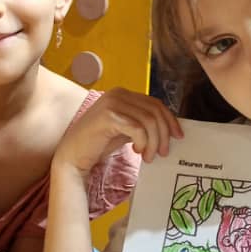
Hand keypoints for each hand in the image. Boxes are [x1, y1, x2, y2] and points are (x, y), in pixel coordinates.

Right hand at [53, 88, 182, 176]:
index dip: (169, 120)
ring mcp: (112, 103)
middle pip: (155, 111)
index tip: (178, 136)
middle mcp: (118, 94)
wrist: (72, 156)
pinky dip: (143, 142)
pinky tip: (137, 152)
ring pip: (149, 120)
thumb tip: (167, 128)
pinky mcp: (108, 116)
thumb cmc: (98, 144)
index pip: (155, 103)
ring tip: (149, 157)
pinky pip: (137, 128)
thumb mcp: (125, 130)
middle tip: (163, 153)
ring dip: (154, 142)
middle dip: (163, 134)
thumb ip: (141, 124)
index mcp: (122, 94)